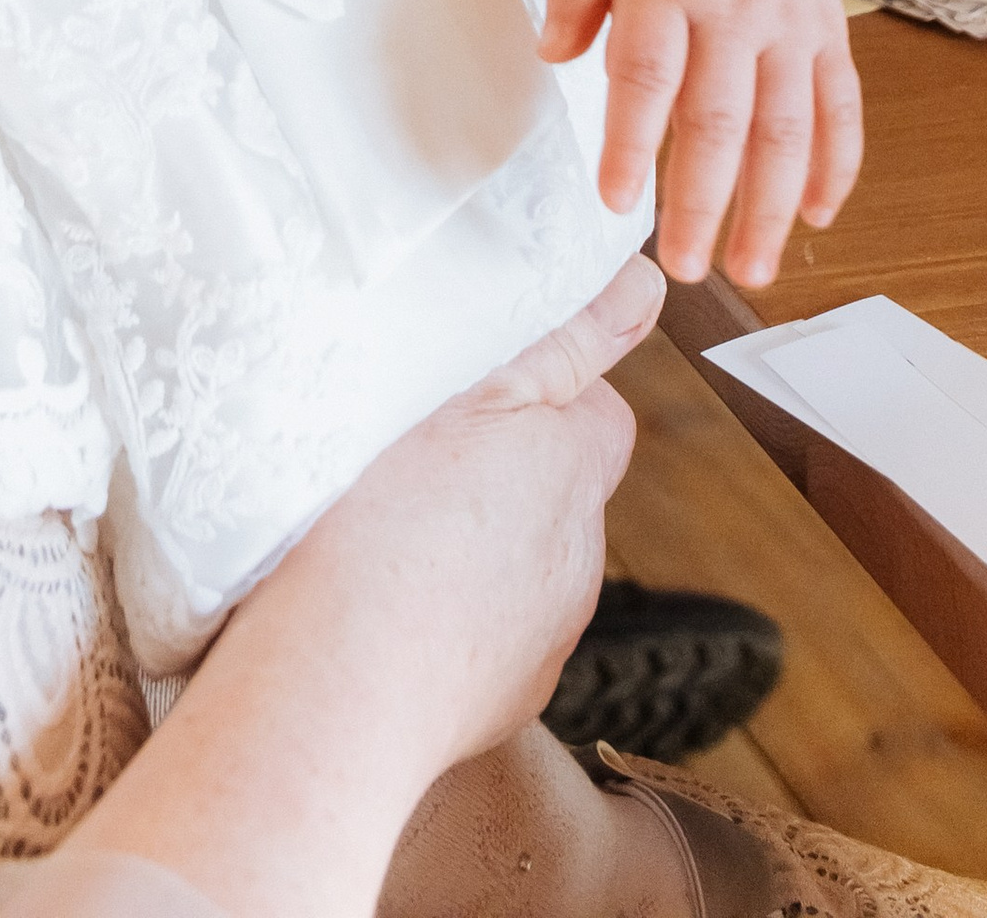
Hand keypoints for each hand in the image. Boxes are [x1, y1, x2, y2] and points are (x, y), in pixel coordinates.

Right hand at [72, 262, 660, 917]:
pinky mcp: (507, 698)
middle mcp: (579, 556)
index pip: (600, 417)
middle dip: (505, 473)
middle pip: (558, 492)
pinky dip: (456, 619)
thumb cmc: (383, 520)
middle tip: (415, 457)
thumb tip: (645, 288)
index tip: (476, 393)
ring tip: (392, 534)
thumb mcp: (470, 395)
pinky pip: (491, 640)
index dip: (546, 397)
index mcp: (571, 470)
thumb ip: (562, 343)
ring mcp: (547, 637)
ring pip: (525, 566)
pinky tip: (393, 605)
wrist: (341, 682)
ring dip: (478, 546)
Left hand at [540, 0, 861, 288]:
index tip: (620, 203)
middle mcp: (734, 4)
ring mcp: (789, 19)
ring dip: (773, 204)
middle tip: (687, 265)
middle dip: (704, 200)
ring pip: (787, 126)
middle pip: (721, 117)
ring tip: (752, 267)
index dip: (634, 143)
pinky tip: (820, 214)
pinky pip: (840, 103)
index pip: (647, 74)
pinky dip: (837, 162)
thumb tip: (552, 56)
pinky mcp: (828, 25)